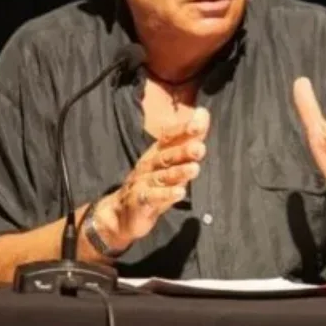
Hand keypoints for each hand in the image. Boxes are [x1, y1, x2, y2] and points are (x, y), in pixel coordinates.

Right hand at [96, 108, 209, 250]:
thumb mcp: (172, 161)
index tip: (199, 123)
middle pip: (166, 156)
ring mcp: (143, 182)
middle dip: (183, 151)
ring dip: (178, 173)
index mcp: (157, 153)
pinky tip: (180, 193)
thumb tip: (203, 113)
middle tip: (200, 148)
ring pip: (162, 176)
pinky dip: (166, 195)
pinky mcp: (140, 201)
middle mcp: (149, 165)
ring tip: (194, 169)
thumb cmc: (153, 183)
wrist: (122, 213)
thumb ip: (189, 139)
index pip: (169, 137)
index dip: (183, 130)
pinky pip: (153, 197)